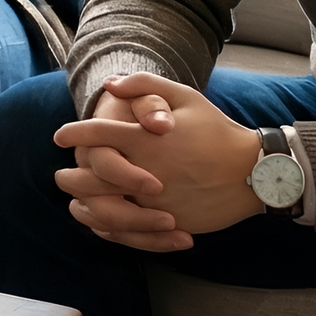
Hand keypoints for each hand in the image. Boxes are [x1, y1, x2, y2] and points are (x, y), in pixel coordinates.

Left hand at [51, 72, 267, 250]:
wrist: (255, 170)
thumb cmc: (217, 130)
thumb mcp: (185, 97)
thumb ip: (144, 86)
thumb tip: (109, 85)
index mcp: (146, 140)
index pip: (97, 135)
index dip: (73, 134)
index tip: (61, 136)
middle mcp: (146, 171)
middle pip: (91, 176)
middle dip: (70, 174)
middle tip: (60, 172)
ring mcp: (157, 201)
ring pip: (105, 207)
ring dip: (83, 202)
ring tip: (74, 198)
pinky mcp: (170, 222)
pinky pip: (129, 229)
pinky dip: (108, 226)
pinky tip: (99, 220)